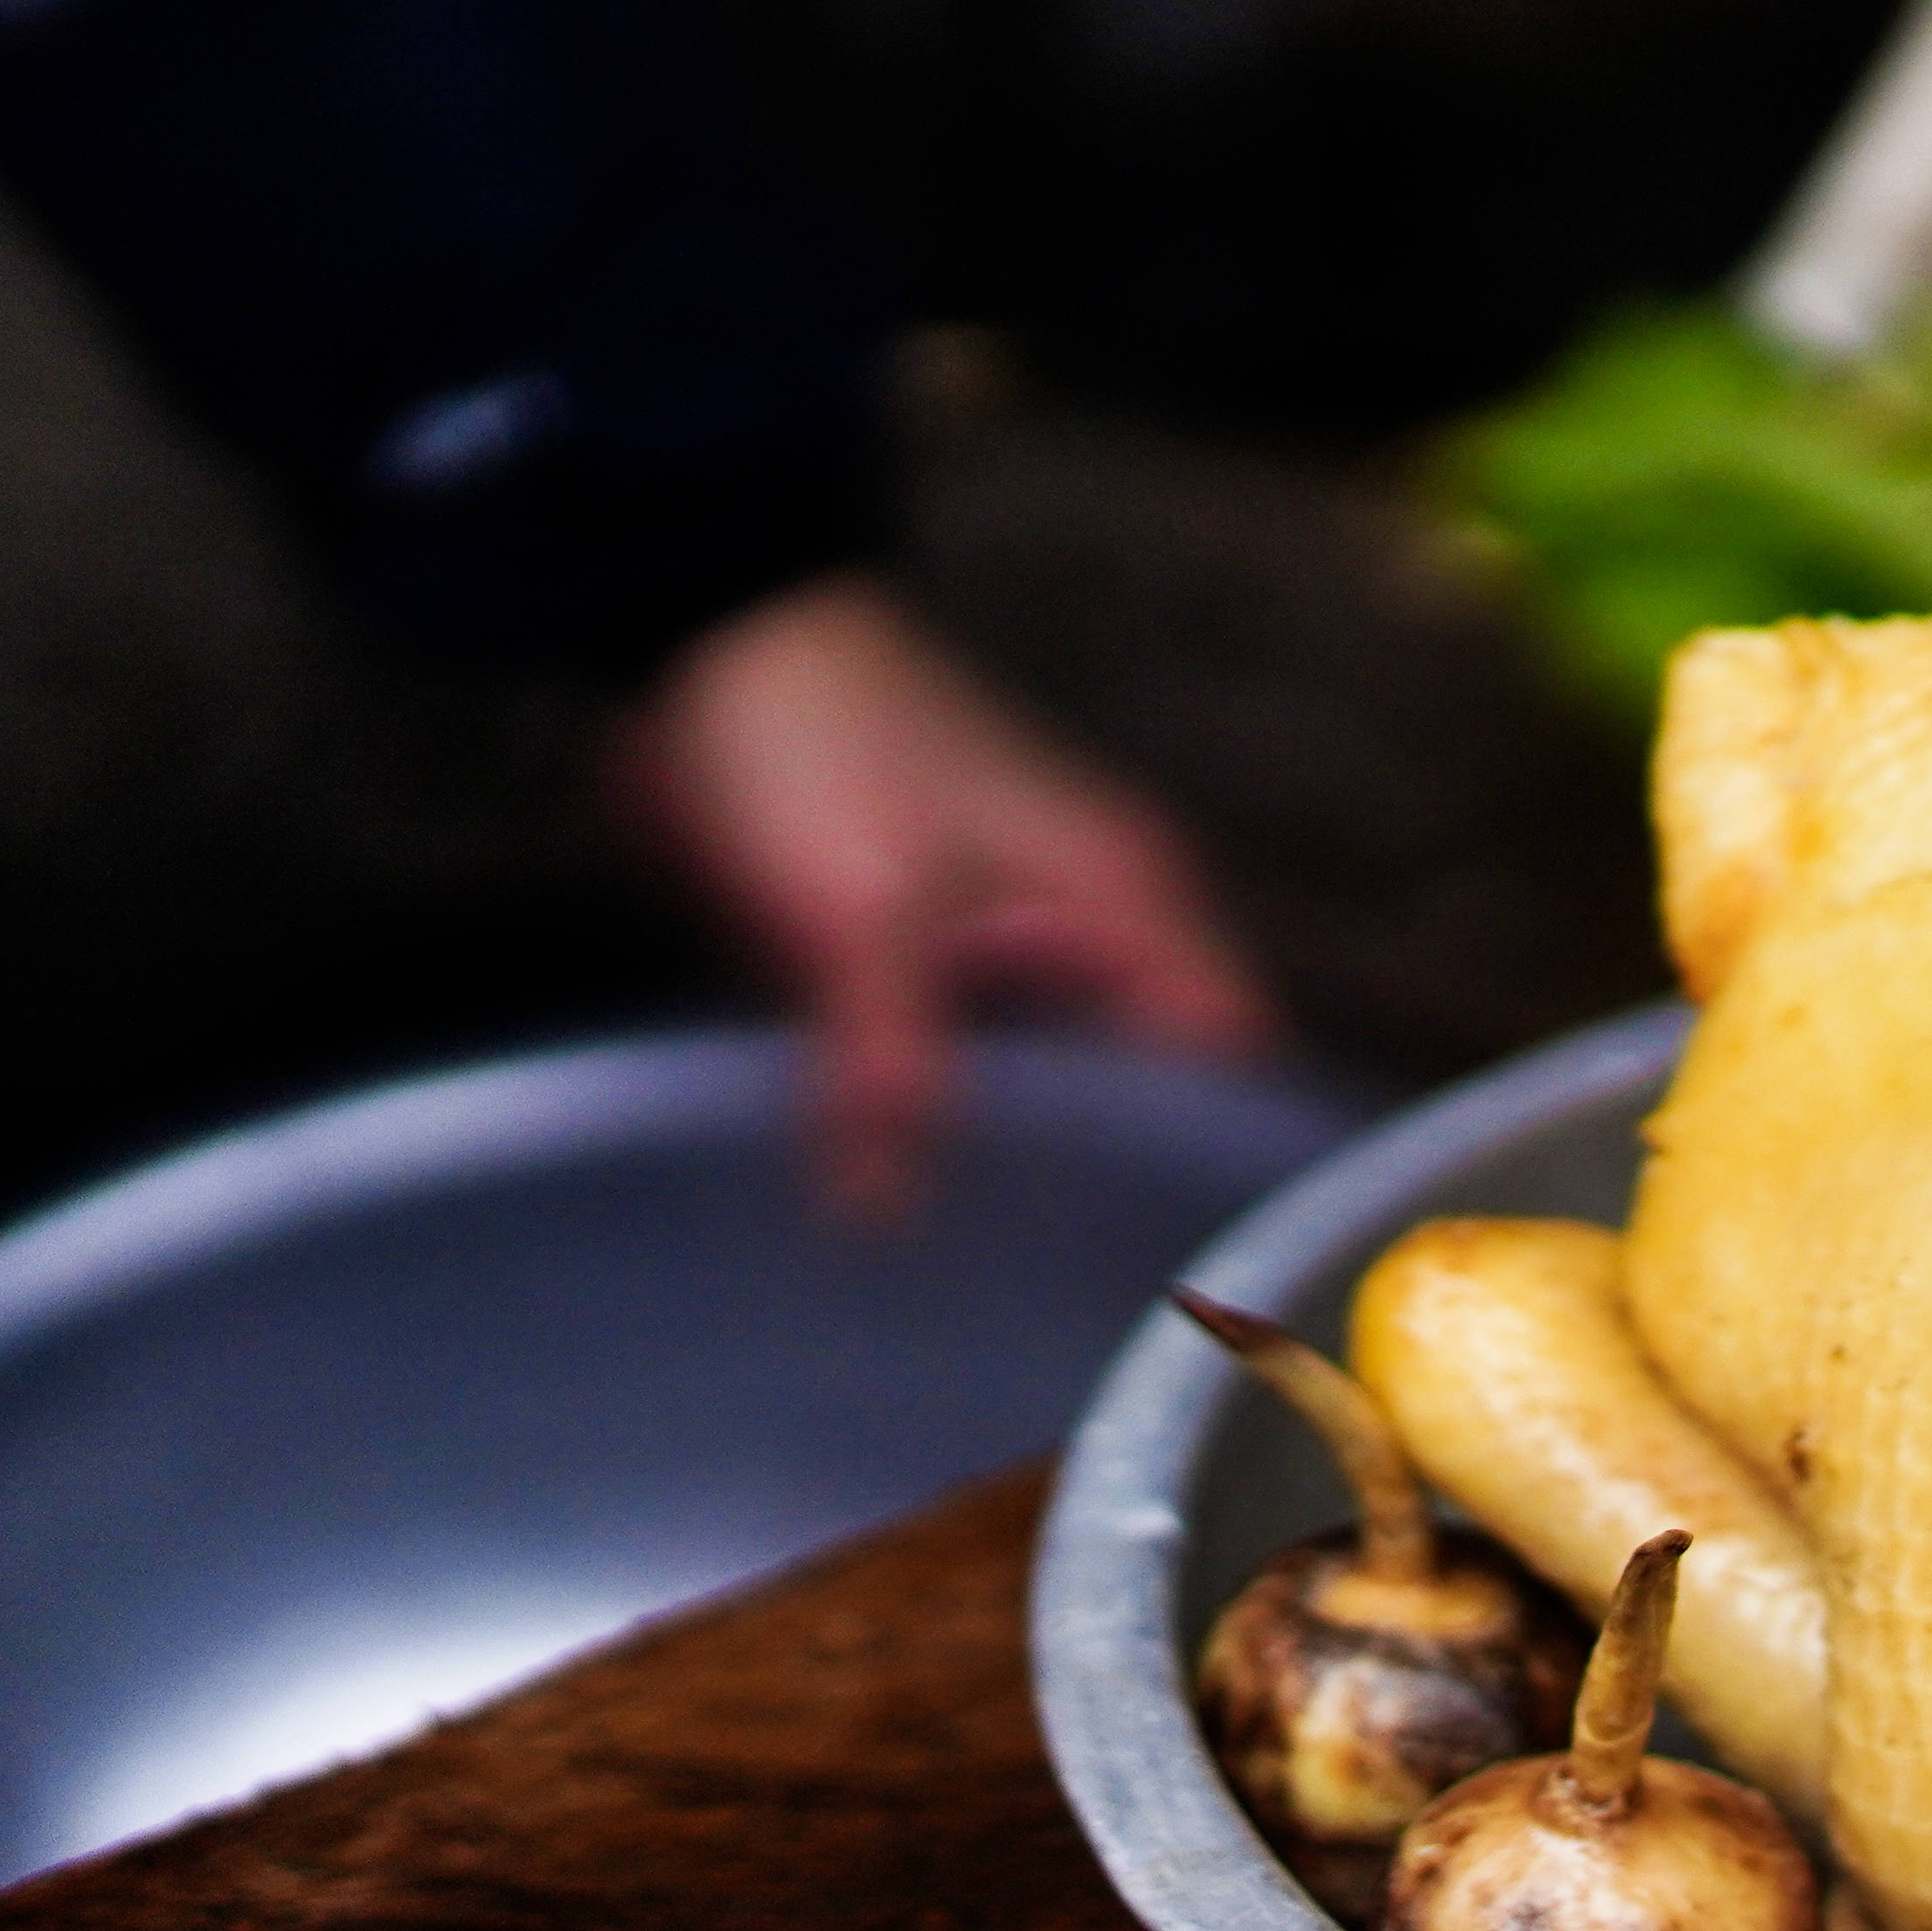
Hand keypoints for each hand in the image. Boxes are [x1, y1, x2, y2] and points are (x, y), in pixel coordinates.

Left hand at [621, 572, 1281, 1213]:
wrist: (703, 639)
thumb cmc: (817, 744)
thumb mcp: (861, 912)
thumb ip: (889, 1065)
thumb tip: (886, 1213)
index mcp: (1125, 896)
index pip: (1229, 1048)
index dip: (1222, 1151)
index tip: (1187, 1253)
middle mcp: (1092, 921)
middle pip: (1149, 1076)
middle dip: (1117, 1174)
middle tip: (1076, 1290)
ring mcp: (1009, 931)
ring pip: (1052, 1072)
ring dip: (1021, 1149)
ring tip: (990, 1269)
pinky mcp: (927, 945)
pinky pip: (964, 1054)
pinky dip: (945, 1112)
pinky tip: (901, 1184)